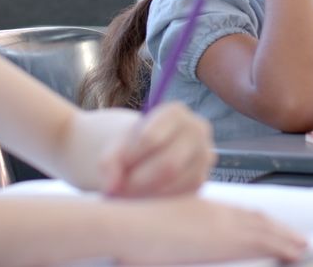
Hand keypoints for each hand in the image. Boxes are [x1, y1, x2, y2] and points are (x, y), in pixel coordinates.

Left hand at [100, 103, 215, 197]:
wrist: (138, 152)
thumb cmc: (126, 144)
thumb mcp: (112, 147)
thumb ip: (108, 163)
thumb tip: (112, 186)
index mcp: (175, 112)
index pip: (150, 138)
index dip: (127, 158)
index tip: (108, 168)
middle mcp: (197, 130)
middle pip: (167, 164)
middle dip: (137, 181)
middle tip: (115, 190)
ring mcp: (204, 155)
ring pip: (174, 182)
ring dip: (144, 192)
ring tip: (123, 193)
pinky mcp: (200, 179)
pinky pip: (179, 195)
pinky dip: (155, 199)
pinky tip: (139, 196)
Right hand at [116, 197, 306, 264]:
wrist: (124, 224)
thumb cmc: (129, 232)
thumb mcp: (153, 233)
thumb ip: (169, 240)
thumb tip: (168, 247)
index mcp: (197, 210)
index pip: (234, 214)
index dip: (255, 222)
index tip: (268, 227)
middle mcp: (213, 212)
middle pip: (254, 218)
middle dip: (276, 228)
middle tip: (296, 238)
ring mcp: (220, 223)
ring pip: (264, 228)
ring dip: (285, 236)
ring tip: (302, 245)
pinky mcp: (225, 237)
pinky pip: (264, 240)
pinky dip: (283, 244)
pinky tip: (296, 251)